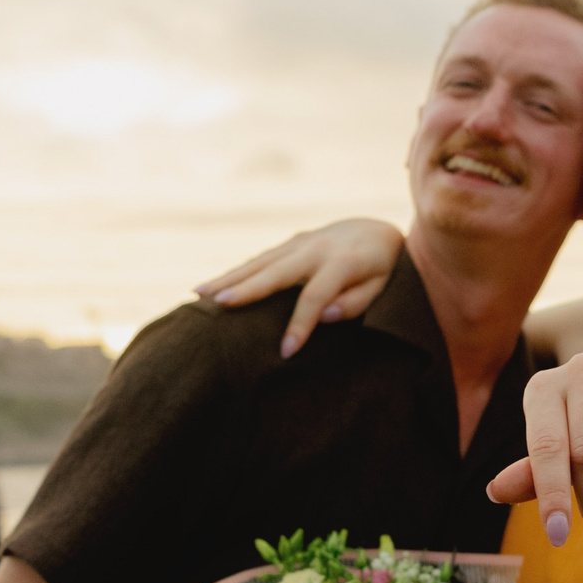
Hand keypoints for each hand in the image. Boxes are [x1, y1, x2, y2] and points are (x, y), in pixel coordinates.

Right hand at [197, 219, 404, 358]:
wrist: (378, 231)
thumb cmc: (384, 269)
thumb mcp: (383, 287)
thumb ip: (356, 302)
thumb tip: (323, 316)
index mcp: (343, 262)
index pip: (316, 296)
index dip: (300, 324)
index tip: (285, 351)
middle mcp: (317, 248)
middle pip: (277, 271)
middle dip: (246, 289)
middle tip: (218, 305)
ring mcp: (301, 242)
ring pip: (260, 262)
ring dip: (229, 278)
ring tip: (198, 294)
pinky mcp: (291, 243)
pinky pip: (260, 259)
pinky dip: (235, 273)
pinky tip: (212, 287)